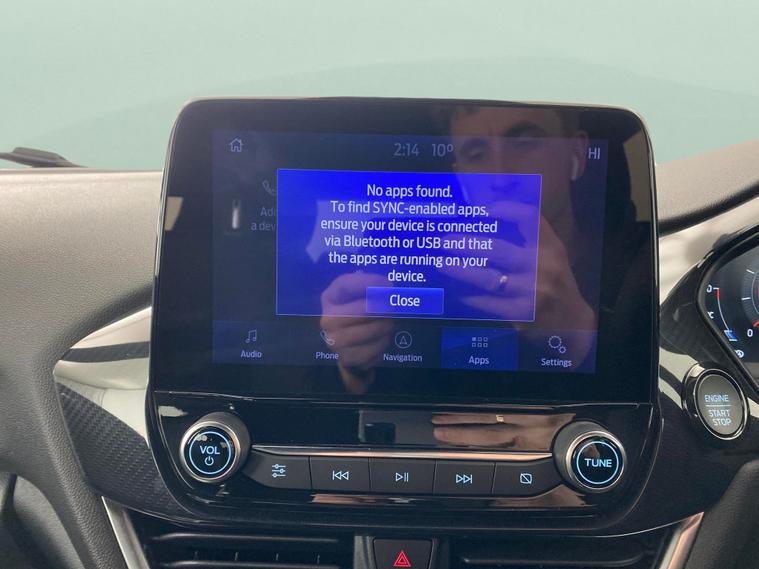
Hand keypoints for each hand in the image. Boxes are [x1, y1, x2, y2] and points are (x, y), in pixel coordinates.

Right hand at [319, 272, 392, 392]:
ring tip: (387, 324)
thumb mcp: (359, 295)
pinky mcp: (345, 358)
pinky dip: (382, 344)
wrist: (348, 344)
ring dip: (384, 327)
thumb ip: (370, 287)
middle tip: (391, 308)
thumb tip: (389, 286)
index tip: (389, 284)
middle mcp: (327, 319)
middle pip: (360, 310)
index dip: (368, 283)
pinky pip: (372, 351)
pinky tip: (381, 339)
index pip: (344, 285)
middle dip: (381, 309)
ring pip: (369, 331)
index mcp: (329, 298)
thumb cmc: (357, 312)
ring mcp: (334, 341)